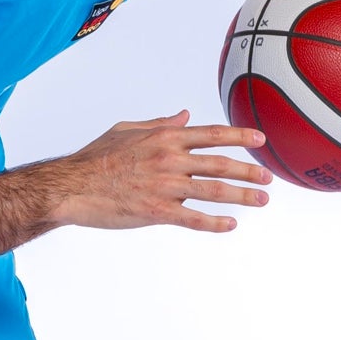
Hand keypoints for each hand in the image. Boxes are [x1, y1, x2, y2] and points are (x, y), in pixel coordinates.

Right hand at [54, 111, 271, 232]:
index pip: (210, 134)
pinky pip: (194, 218)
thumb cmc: (95, 157)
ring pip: (214, 190)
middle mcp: (168, 159)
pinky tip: (230, 224)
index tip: (260, 140)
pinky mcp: (157, 212)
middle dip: (249, 170)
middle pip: (219, 163)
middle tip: (269, 176)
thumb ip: (158, 123)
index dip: (239, 136)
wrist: (71, 187)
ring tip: (261, 199)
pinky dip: (215, 223)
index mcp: (163, 137)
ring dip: (242, 195)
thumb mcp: (126, 130)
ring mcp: (164, 186)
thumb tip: (184, 115)